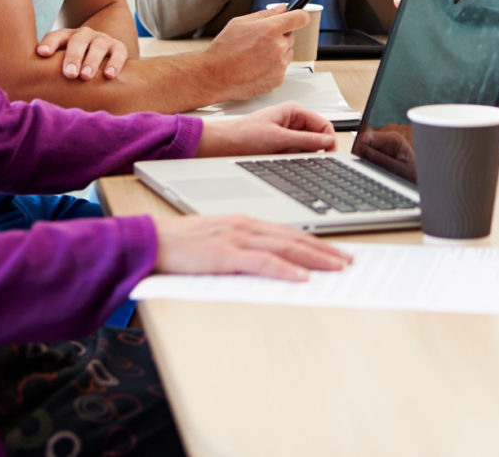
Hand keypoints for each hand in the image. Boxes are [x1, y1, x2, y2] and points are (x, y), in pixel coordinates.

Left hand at [36, 25, 127, 80]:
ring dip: (91, 61)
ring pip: (98, 46)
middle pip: (78, 41)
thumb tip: (24, 82)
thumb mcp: (59, 61)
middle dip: (73, 57)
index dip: (49, 43)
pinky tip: (109, 75)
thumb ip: (45, 68)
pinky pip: (119, 53)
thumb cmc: (73, 63)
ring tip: (85, 76)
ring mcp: (102, 40)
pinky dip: (115, 63)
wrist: (102, 50)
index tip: (42, 53)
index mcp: (66, 37)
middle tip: (69, 74)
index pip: (56, 36)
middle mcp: (84, 35)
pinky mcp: (118, 47)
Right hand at [153, 214, 351, 281]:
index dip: (316, 241)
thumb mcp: (218, 242)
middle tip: (349, 261)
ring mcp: (236, 238)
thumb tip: (270, 263)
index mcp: (245, 222)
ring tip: (337, 267)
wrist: (149, 240)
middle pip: (295, 237)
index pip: (290, 232)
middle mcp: (246, 225)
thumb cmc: (180, 245)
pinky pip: (262, 262)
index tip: (336, 251)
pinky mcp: (225, 254)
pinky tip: (302, 277)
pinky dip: (285, 269)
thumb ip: (243, 248)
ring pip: (286, 247)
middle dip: (326, 249)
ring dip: (315, 258)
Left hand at [197, 103, 339, 156]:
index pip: (323, 125)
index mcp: (294, 111)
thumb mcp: (278, 138)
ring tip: (279, 154)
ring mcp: (287, 134)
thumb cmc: (243, 134)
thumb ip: (306, 140)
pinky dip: (289, 159)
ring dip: (296, 155)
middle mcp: (292, 121)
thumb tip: (328, 141)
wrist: (221, 146)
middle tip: (296, 155)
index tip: (330, 154)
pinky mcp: (280, 146)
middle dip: (308, 149)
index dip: (329, 140)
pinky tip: (276, 157)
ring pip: (305, 149)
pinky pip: (294, 155)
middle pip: (316, 138)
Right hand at [205, 8, 307, 100]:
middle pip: (291, 36)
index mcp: (270, 30)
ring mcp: (279, 66)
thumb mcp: (240, 23)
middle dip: (279, 36)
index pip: (300, 18)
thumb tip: (282, 9)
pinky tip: (255, 67)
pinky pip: (281, 69)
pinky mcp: (278, 80)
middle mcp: (278, 47)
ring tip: (254, 56)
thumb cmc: (223, 51)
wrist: (214, 77)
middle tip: (259, 41)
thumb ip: (265, 14)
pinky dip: (272, 68)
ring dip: (277, 53)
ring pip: (287, 54)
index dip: (298, 16)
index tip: (297, 17)